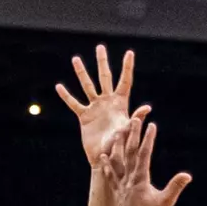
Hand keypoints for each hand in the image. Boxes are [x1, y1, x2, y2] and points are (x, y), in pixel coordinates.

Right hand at [57, 45, 147, 169]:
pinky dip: (67, 96)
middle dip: (102, 62)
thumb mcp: (128, 131)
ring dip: (81, 73)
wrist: (105, 158)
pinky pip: (74, 103)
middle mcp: (107, 102)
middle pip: (104, 77)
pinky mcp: (84, 116)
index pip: (124, 81)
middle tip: (100, 47)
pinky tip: (59, 87)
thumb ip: (135, 118)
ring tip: (75, 59)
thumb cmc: (120, 146)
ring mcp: (95, 108)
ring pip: (87, 86)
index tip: (129, 52)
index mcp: (120, 103)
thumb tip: (146, 108)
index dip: (127, 67)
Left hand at [101, 111, 190, 205]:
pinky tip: (102, 157)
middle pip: (129, 153)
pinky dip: (106, 165)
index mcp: (140, 180)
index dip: (148, 139)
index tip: (151, 125)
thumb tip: (187, 175)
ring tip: (116, 131)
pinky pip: (110, 175)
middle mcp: (128, 180)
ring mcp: (121, 185)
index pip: (144, 155)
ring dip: (117, 145)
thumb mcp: (166, 202)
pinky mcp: (117, 192)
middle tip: (133, 119)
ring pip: (117, 161)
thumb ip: (175, 187)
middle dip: (132, 135)